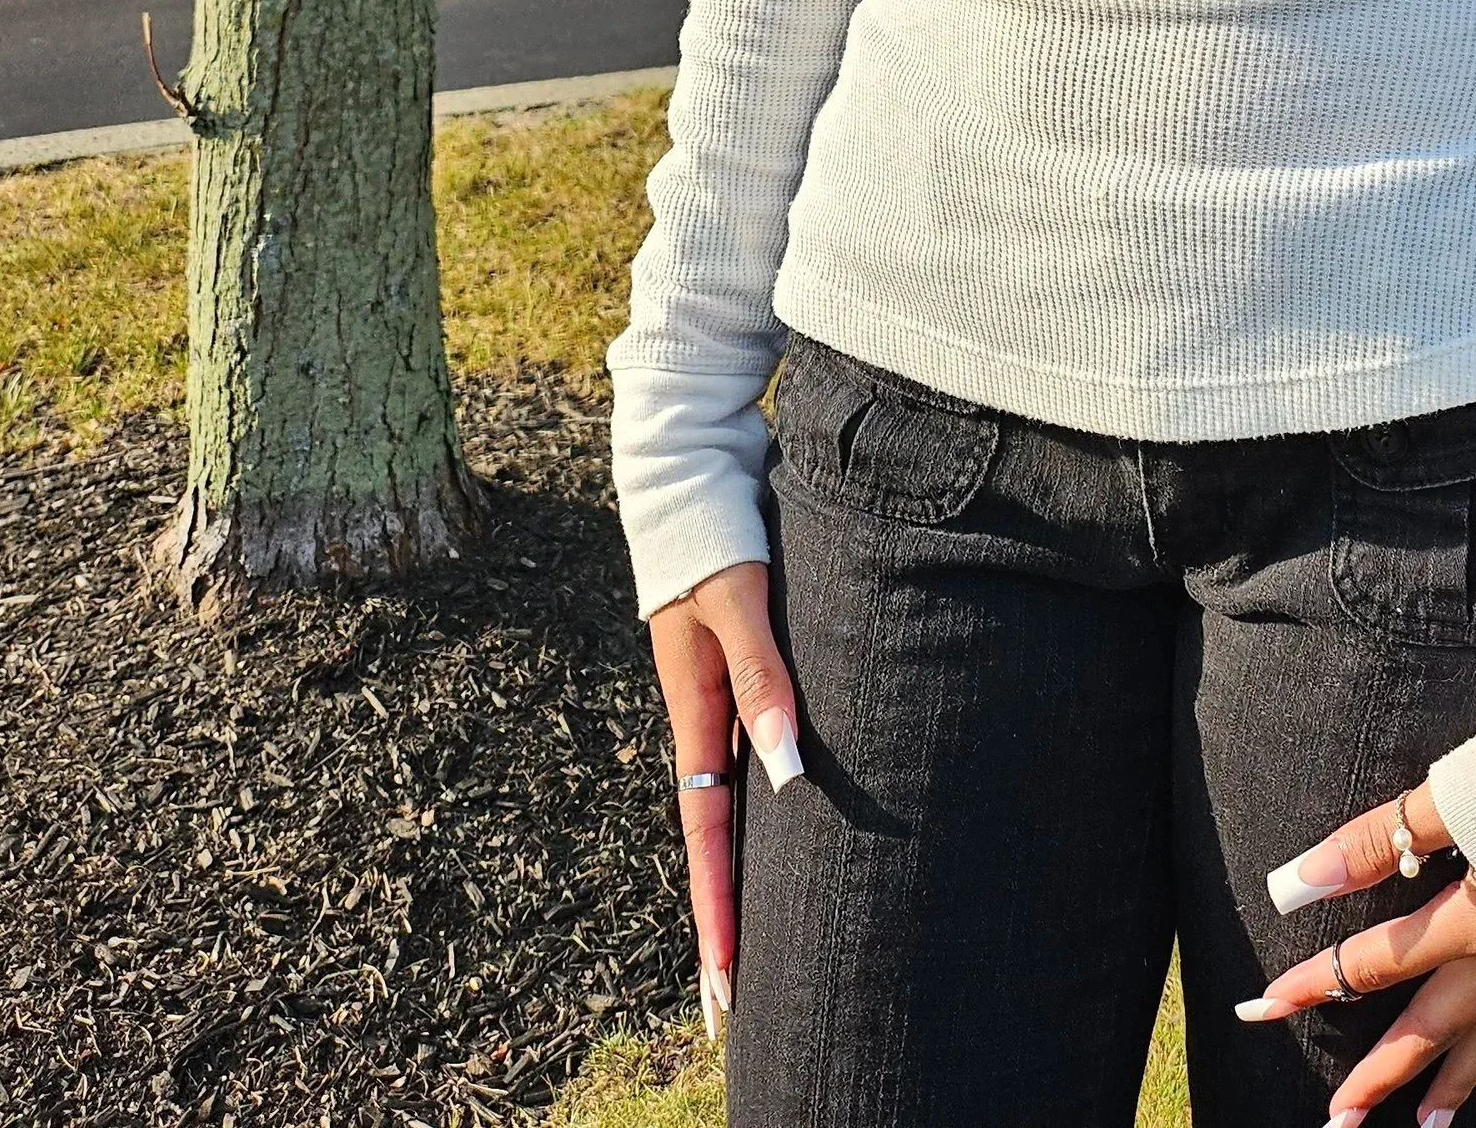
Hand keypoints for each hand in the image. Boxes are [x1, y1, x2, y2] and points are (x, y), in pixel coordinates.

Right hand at [646, 559, 803, 1042]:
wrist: (690, 473)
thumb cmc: (717, 534)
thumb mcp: (740, 602)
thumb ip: (763, 676)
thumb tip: (785, 770)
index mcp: (694, 710)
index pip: (707, 835)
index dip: (717, 911)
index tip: (725, 983)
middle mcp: (702, 715)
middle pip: (714, 838)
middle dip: (725, 919)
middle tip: (734, 1002)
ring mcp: (716, 697)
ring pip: (730, 804)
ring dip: (741, 873)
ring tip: (755, 943)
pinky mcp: (736, 672)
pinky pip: (744, 758)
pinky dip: (758, 810)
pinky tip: (782, 829)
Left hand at [1242, 781, 1475, 1125]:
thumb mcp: (1447, 798)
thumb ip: (1373, 842)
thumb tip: (1300, 882)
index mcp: (1464, 923)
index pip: (1369, 964)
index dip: (1310, 984)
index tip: (1260, 1009)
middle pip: (1432, 1027)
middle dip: (1382, 1076)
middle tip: (1341, 1121)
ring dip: (1460, 1079)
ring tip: (1431, 1124)